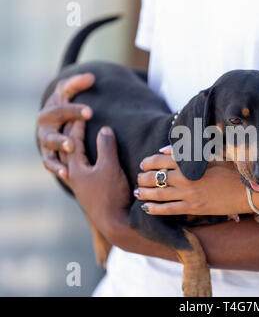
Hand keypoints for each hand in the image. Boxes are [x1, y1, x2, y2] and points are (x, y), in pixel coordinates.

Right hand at [37, 73, 94, 179]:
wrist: (56, 123)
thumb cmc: (68, 107)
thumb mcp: (70, 93)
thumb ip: (78, 84)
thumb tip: (91, 77)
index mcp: (52, 106)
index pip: (62, 104)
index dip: (75, 108)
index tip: (91, 111)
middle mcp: (46, 123)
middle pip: (54, 121)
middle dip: (67, 124)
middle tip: (79, 131)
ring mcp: (46, 139)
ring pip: (50, 142)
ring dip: (60, 144)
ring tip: (71, 147)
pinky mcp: (48, 155)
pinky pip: (50, 162)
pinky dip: (56, 167)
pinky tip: (66, 174)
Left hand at [62, 120, 130, 235]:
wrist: (114, 223)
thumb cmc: (112, 195)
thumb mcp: (110, 167)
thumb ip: (106, 146)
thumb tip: (104, 129)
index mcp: (76, 169)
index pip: (74, 142)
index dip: (78, 126)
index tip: (83, 113)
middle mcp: (73, 177)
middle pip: (66, 152)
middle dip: (70, 136)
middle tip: (73, 122)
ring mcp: (80, 187)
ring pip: (69, 164)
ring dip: (71, 151)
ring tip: (72, 143)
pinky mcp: (88, 194)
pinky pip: (77, 173)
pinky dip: (77, 163)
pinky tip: (83, 167)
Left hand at [135, 146, 250, 215]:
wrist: (248, 192)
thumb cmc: (232, 171)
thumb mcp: (212, 157)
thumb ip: (187, 153)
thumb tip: (165, 150)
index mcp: (192, 164)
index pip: (163, 160)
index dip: (150, 161)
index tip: (144, 163)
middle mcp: (187, 180)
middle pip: (157, 177)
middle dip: (144, 178)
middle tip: (139, 178)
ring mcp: (189, 196)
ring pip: (159, 194)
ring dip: (145, 193)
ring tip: (137, 192)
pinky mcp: (194, 209)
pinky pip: (169, 210)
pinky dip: (155, 209)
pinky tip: (146, 208)